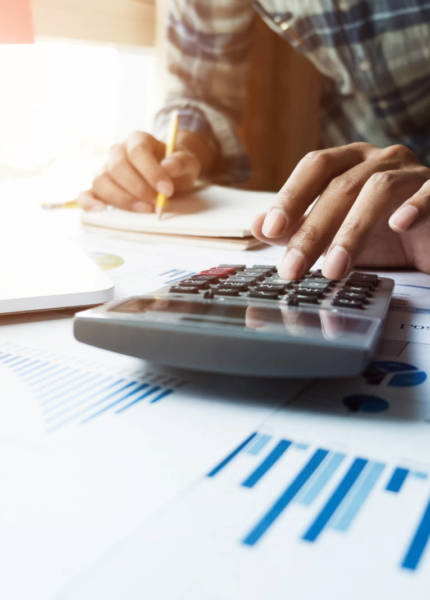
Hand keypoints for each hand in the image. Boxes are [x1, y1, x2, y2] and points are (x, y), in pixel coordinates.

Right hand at [78, 130, 202, 211]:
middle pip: (118, 167)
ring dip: (121, 199)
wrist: (169, 173)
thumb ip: (181, 162)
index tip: (167, 190)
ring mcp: (105, 170)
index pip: (137, 151)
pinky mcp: (100, 189)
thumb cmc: (176, 167)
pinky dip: (90, 204)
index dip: (151, 171)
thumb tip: (168, 166)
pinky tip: (103, 213)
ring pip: (101, 181)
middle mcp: (117, 152)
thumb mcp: (188, 162)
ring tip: (143, 211)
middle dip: (138, 189)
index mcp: (137, 140)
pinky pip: (86, 194)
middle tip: (157, 203)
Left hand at [252, 142, 429, 278]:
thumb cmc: (382, 236)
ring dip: (353, 231)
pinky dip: (415, 206)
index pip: (315, 167)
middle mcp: (380, 160)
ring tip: (334, 269)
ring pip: (379, 189)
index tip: (270, 230)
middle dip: (312, 230)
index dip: (291, 196)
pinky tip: (398, 225)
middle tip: (292, 269)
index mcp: (350, 162)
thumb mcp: (334, 236)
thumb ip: (298, 229)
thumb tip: (256, 227)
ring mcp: (413, 172)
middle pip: (340, 185)